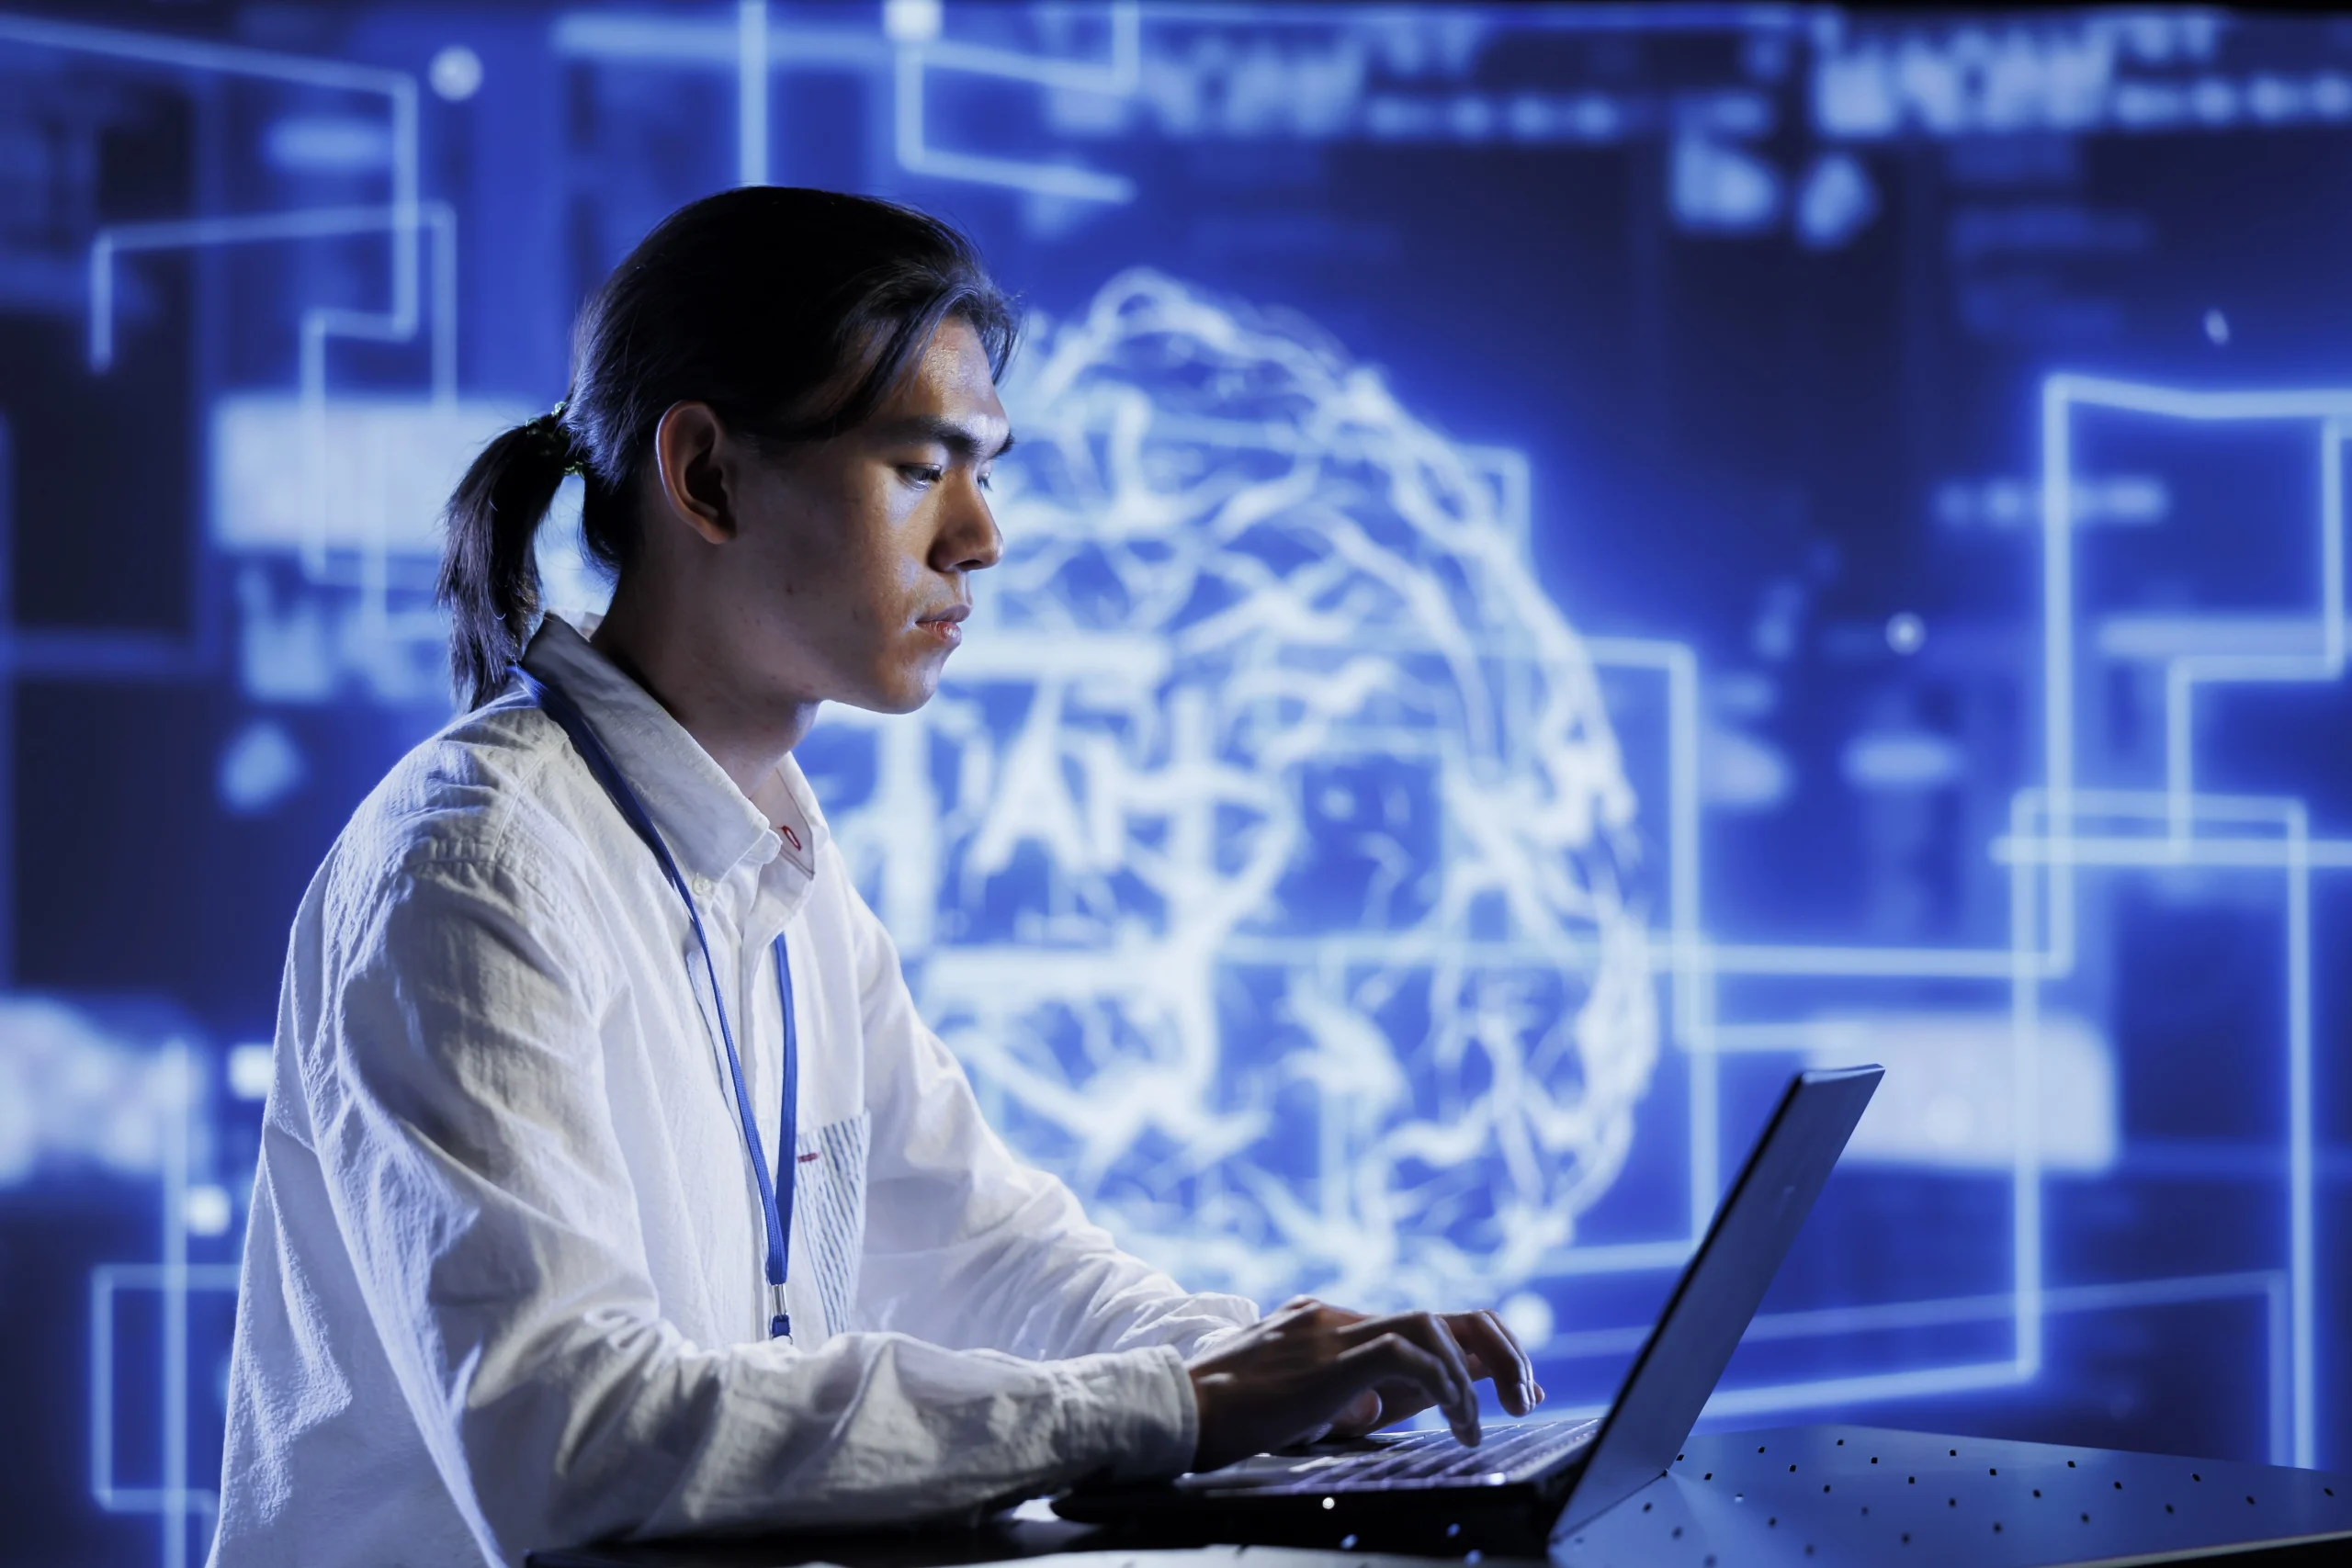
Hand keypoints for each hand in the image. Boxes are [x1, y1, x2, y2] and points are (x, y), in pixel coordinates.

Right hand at [1185, 1296, 1544, 1471]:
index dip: (1476, 1352)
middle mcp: (1337, 1317)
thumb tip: (1384, 1409)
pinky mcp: (1329, 1357)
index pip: (1421, 1324)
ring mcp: (1332, 1331)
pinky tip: (1454, 1424)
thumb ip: (1346, 1396)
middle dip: (1499, 1349)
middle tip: (1526, 1394)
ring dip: (1472, 1376)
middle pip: (1443, 1315)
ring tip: (1480, 1423)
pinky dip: (1443, 1387)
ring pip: (1431, 1327)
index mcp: (1331, 1325)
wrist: (1172, 1409)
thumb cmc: (1225, 1417)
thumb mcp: (1299, 1402)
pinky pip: (1406, 1356)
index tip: (1511, 1388)